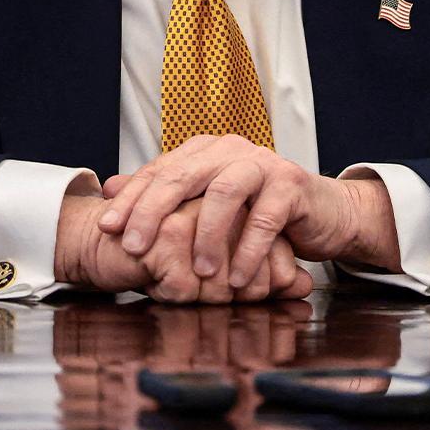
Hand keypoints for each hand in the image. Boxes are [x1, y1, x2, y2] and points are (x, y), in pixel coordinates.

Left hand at [97, 135, 395, 286]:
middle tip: (135, 249)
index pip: (158, 172)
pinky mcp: (291, 184)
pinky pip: (264, 218)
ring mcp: (261, 164)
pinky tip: (237, 279)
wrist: (322, 212)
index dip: (130, 199)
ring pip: (222, 194)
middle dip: (153, 214)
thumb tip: (107, 187)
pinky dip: (248, 250)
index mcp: (202, 151)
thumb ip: (161, 194)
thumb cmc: (256, 210)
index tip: (106, 228)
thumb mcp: (204, 203)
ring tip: (197, 271)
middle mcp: (228, 150)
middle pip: (181, 178)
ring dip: (207, 237)